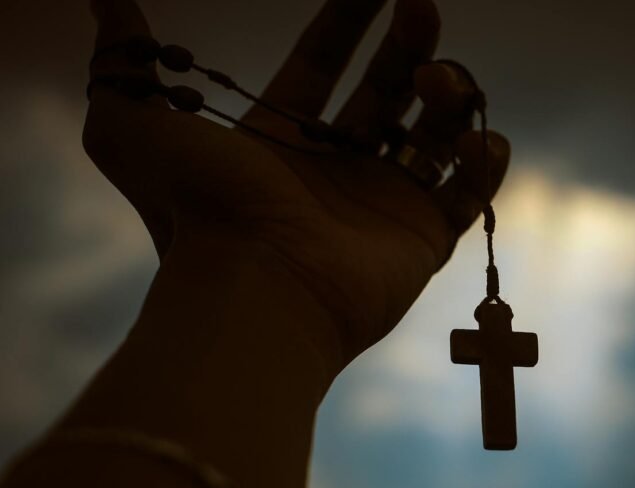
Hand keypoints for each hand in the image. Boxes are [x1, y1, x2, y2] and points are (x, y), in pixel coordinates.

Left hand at [84, 0, 510, 366]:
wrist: (258, 286)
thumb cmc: (200, 209)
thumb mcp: (132, 124)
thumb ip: (123, 56)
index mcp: (283, 139)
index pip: (324, 62)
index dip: (350, 18)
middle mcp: (336, 167)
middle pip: (387, 90)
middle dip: (409, 46)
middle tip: (421, 9)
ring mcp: (383, 204)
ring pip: (433, 134)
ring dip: (449, 96)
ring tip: (441, 82)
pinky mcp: (424, 240)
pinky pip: (468, 195)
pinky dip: (484, 164)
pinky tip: (480, 139)